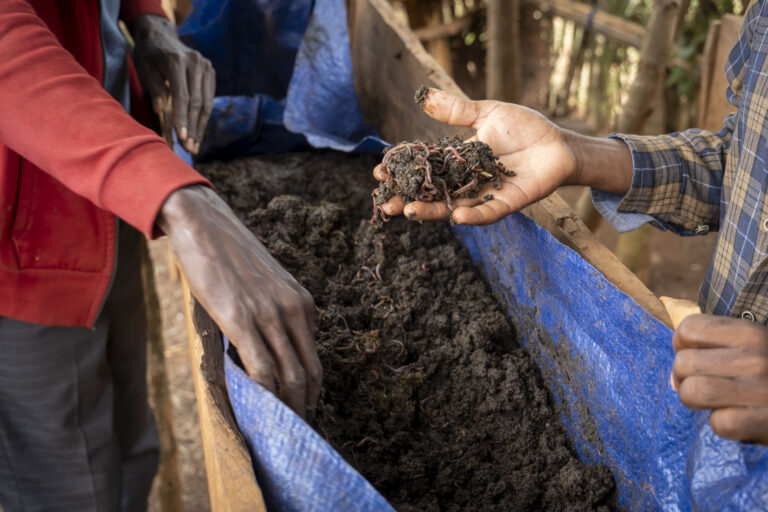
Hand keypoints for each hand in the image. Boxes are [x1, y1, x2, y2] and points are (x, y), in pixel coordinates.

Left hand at [133, 15, 214, 153]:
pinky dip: (204, 116)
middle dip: (193, 128)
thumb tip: (160, 110)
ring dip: (201, 126)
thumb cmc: (149, 54)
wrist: (160, 34)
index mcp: (176, 61)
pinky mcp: (210, 71)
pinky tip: (198, 131)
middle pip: (197, 102)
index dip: (183, 119)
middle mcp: (195, 62)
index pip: (182, 96)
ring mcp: (205, 66)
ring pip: (206, 103)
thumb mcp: (145, 69)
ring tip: (195, 145)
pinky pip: (209, 98)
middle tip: (189, 148)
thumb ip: (155, 89)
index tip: (181, 138)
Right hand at [157, 186, 321, 417]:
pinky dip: (261, 393)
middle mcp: (293, 310)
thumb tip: (265, 352)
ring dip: (285, 407)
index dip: (310, 391)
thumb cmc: (230, 256)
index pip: (314, 360)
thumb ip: (273, 315)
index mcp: (303, 304)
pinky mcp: (241, 318)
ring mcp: (269, 314)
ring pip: (288, 375)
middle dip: (302, 406)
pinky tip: (256, 408)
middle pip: (307, 373)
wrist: (204, 223)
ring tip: (277, 429)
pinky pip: (260, 366)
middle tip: (292, 430)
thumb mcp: (267, 286)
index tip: (301, 410)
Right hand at [374, 88, 578, 223]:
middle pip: (432, 193)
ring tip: (409, 212)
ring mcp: (485, 195)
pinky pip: (488, 213)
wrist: (558, 143)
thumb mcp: (487, 113)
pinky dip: (473, 216)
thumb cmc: (524, 128)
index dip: (402, 172)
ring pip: (453, 207)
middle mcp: (466, 181)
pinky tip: (457, 217)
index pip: (423, 168)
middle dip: (407, 199)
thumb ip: (457, 111)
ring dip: (432, 212)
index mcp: (457, 160)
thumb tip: (424, 98)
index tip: (379, 173)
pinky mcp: (507, 203)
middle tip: (386, 203)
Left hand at [672, 314, 767, 444]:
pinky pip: (718, 423)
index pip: (687, 330)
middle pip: (682, 364)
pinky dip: (724, 426)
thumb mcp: (752, 347)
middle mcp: (755, 357)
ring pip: (692, 392)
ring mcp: (761, 390)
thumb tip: (674, 375)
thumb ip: (714, 347)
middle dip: (685, 378)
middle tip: (706, 385)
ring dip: (698, 402)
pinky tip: (741, 420)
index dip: (684, 346)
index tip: (700, 357)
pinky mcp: (766, 421)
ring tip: (717, 402)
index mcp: (750, 332)